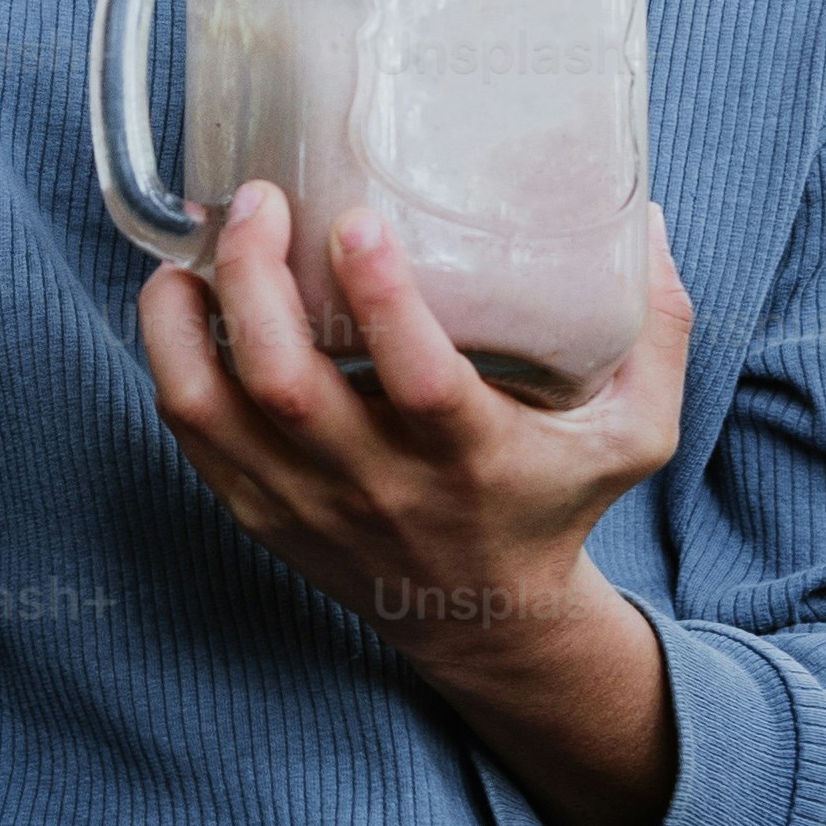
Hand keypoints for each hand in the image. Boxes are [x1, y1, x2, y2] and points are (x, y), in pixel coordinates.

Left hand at [132, 184, 696, 672]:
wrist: (486, 625)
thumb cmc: (554, 502)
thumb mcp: (637, 432)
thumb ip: (654, 328)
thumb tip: (650, 218)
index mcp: (474, 459)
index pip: (420, 384)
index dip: (382, 299)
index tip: (356, 218)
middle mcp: (381, 485)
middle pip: (287, 385)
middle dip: (256, 279)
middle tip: (260, 199)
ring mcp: (308, 503)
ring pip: (214, 408)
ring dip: (187, 319)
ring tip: (199, 245)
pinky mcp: (260, 511)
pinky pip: (191, 433)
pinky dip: (171, 356)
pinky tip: (178, 296)